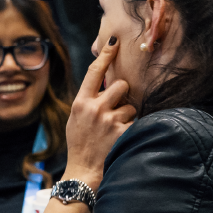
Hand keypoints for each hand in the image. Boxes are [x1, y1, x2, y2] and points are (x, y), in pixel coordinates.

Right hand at [63, 36, 136, 191]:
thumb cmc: (80, 145)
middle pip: (120, 85)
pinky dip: (132, 129)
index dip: (105, 54)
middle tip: (116, 110)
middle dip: (122, 96)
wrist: (83, 171)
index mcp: (80, 103)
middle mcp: (95, 108)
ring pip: (131, 106)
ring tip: (115, 131)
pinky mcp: (123, 132)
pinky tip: (121, 140)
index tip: (114, 40)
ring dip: (127, 117)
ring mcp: (109, 120)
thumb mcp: (75, 120)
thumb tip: (102, 85)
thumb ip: (88, 102)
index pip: (94, 72)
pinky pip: (136, 122)